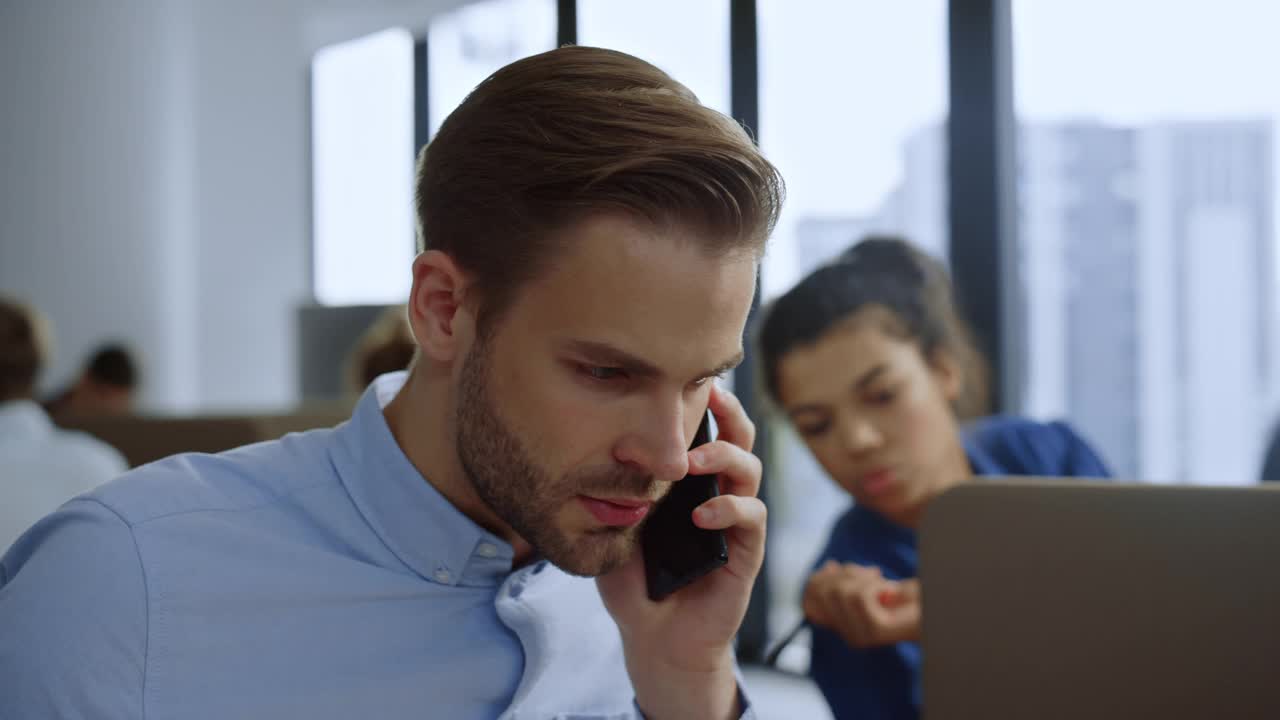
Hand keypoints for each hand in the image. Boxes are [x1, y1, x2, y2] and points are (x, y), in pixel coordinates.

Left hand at [596, 384, 765, 719]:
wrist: (652, 637)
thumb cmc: (634, 580)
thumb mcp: (615, 525)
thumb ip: (615, 490)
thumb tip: (591, 444)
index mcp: (689, 483)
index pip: (706, 432)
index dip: (705, 404)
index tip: (689, 378)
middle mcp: (717, 494)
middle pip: (739, 440)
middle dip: (729, 413)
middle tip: (711, 396)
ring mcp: (735, 523)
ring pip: (750, 472)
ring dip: (726, 458)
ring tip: (695, 461)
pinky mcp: (745, 555)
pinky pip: (751, 520)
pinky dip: (730, 510)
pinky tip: (702, 514)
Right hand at [802, 561, 921, 648]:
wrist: (934, 606)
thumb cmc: (904, 596)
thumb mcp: (865, 582)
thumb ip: (843, 579)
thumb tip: (826, 567)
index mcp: (841, 624)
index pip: (808, 600)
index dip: (819, 578)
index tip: (838, 567)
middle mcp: (847, 634)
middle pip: (821, 591)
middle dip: (845, 574)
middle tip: (870, 575)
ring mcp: (860, 635)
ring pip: (839, 591)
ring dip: (862, 579)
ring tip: (881, 583)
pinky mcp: (874, 631)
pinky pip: (858, 595)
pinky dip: (874, 584)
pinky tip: (888, 591)